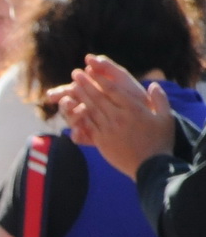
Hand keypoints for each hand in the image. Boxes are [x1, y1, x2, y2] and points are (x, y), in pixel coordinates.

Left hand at [50, 55, 175, 178]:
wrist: (151, 167)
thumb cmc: (161, 141)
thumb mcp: (166, 118)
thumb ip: (160, 100)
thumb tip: (153, 85)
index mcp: (134, 110)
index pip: (113, 90)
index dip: (100, 79)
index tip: (91, 70)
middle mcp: (118, 117)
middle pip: (98, 97)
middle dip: (85, 84)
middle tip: (75, 73)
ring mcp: (108, 130)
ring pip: (90, 109)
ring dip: (79, 97)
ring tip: (71, 86)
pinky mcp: (101, 141)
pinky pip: (88, 125)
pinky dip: (79, 115)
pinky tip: (73, 108)